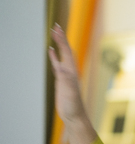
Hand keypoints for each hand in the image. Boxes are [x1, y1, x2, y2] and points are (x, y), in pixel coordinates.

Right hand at [48, 23, 96, 143]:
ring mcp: (66, 75)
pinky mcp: (62, 80)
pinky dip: (54, 56)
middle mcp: (71, 72)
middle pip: (66, 51)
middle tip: (55, 26)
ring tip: (54, 33)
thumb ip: (66, 81)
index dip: (62, 41)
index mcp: (73, 72)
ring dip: (58, 45)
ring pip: (62, 56)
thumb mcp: (70, 94)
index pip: (67, 53)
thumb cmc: (73, 107)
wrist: (75, 116)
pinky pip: (57, 64)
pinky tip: (50, 51)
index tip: (57, 30)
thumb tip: (62, 69)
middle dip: (61, 39)